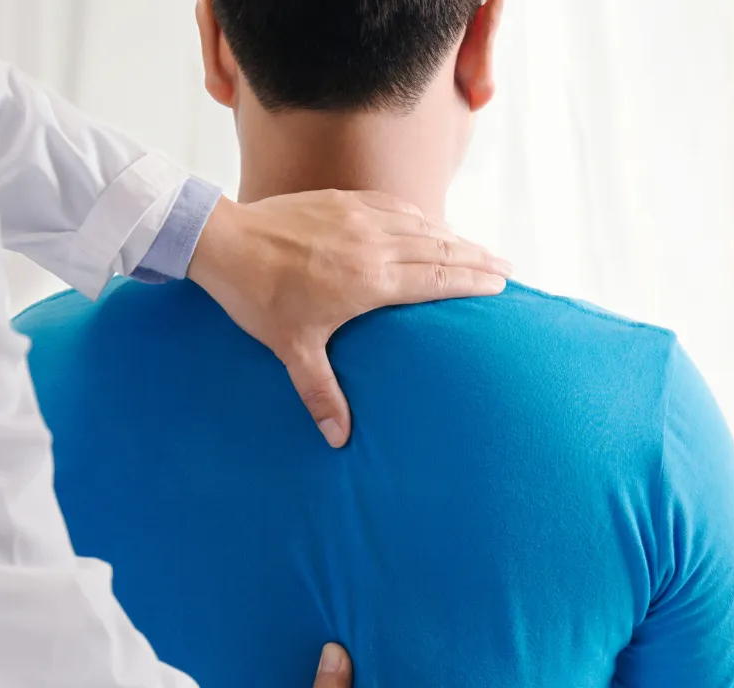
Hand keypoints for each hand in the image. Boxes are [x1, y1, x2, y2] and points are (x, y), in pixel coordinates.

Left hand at [188, 190, 511, 448]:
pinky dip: (418, 215)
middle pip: (440, 249)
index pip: (436, 279)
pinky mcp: (341, 201)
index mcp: (369, 280)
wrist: (225, 242)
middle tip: (508, 266)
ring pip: (421, 224)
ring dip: (454, 236)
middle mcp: (373, 243)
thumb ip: (321, 393)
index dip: (472, 280)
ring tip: (478, 248)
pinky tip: (428, 222)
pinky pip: (392, 205)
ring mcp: (358, 217)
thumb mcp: (292, 350)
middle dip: (477, 258)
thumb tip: (339, 440)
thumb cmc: (259, 298)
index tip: (502, 283)